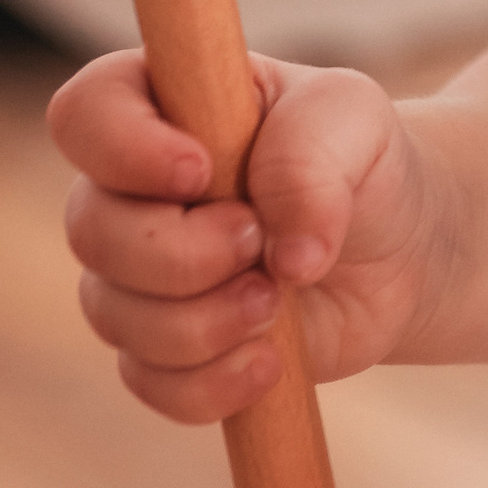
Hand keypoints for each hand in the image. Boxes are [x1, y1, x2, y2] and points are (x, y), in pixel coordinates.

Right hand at [49, 50, 444, 421]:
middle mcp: (131, 190)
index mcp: (162, 106)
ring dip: (205, 321)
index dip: (122, 148)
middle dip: (182, 253)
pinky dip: (213, 381)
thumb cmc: (362, 160)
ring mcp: (139, 274)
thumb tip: (284, 256)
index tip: (200, 171)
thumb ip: (311, 159)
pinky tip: (271, 359)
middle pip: (89, 229)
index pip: (85, 113)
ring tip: (278, 298)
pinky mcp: (164, 347)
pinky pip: (149, 381)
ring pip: (113, 314)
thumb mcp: (355, 119)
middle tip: (259, 242)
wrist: (403, 247)